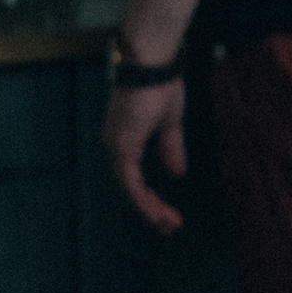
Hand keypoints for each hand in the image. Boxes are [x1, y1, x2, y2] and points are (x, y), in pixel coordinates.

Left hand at [102, 77, 187, 233]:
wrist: (154, 66)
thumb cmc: (161, 85)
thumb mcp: (170, 124)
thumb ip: (170, 148)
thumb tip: (177, 172)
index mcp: (124, 139)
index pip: (133, 178)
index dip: (150, 197)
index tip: (168, 212)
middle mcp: (114, 145)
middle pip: (129, 188)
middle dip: (150, 209)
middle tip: (169, 226)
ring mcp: (115, 146)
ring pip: (129, 190)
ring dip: (148, 209)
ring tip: (167, 224)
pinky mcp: (122, 147)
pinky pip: (130, 183)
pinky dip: (143, 200)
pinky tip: (156, 213)